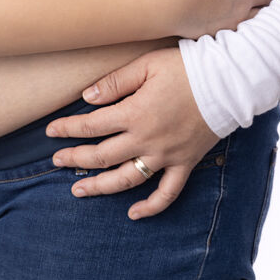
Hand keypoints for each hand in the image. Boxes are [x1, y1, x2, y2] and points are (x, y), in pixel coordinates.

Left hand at [46, 47, 219, 219]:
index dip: (68, 129)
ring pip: (127, 179)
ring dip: (100, 187)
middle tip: (56, 161)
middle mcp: (147, 140)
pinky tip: (133, 214)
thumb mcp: (146, 65)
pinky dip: (151, 207)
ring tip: (78, 190)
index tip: (51, 132)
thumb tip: (86, 98)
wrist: (229, 82)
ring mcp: (167, 155)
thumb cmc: (187, 68)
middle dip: (75, 158)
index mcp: (134, 113)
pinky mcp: (185, 163)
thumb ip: (115, 82)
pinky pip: (167, 193)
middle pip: (102, 156)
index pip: (91, 125)